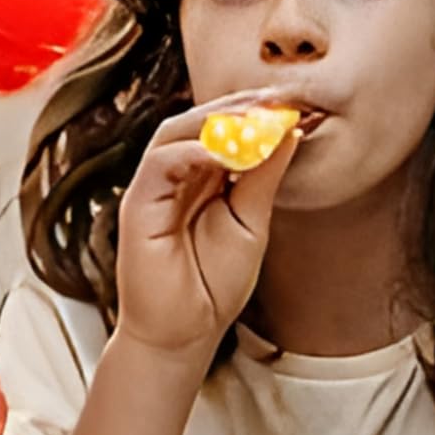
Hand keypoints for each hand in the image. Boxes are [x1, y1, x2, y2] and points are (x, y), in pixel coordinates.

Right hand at [112, 91, 302, 359]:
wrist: (183, 333)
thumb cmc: (212, 284)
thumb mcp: (252, 223)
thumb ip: (263, 178)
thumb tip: (289, 133)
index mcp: (202, 178)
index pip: (224, 129)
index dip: (257, 112)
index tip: (297, 103)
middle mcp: (174, 176)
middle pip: (197, 120)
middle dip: (239, 106)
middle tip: (280, 100)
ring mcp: (153, 189)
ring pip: (174, 132)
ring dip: (217, 121)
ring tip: (257, 121)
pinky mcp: (137, 206)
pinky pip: (160, 164)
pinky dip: (193, 152)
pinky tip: (227, 154)